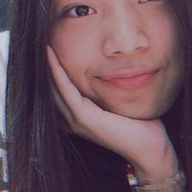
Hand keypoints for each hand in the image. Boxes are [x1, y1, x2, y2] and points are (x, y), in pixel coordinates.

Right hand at [47, 46, 177, 181]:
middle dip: (45, 66)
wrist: (149, 149)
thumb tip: (105, 68)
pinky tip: (53, 57)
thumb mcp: (115, 103)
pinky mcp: (83, 118)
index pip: (57, 90)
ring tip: (44, 46)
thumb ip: (103, 90)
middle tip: (42, 42)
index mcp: (75, 118)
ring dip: (48, 65)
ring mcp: (75, 120)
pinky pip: (65, 90)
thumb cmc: (138, 125)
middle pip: (50, 88)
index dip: (51, 70)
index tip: (48, 49)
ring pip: (53, 87)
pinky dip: (57, 72)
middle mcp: (70, 120)